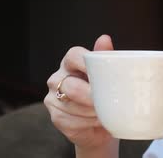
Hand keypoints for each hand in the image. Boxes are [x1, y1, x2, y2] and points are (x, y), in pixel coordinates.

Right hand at [44, 35, 118, 153]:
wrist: (101, 123)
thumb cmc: (104, 93)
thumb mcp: (108, 75)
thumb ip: (106, 57)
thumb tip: (104, 39)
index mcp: (71, 62)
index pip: (74, 56)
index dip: (86, 62)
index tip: (101, 73)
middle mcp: (58, 78)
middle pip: (71, 85)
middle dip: (92, 96)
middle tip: (109, 101)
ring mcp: (53, 97)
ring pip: (73, 105)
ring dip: (93, 112)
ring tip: (106, 112)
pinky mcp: (55, 116)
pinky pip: (72, 121)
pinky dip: (88, 123)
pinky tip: (96, 122)